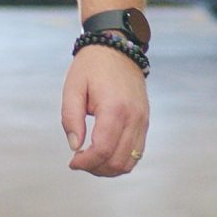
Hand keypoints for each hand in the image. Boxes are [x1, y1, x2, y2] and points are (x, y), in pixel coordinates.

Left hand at [60, 44, 148, 176]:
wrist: (118, 48)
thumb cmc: (92, 66)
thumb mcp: (73, 87)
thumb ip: (70, 118)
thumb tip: (74, 146)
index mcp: (114, 108)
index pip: (102, 149)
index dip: (86, 162)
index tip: (72, 161)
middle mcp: (133, 117)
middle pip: (117, 161)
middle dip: (96, 168)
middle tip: (80, 160)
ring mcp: (142, 120)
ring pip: (130, 161)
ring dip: (109, 168)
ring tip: (92, 159)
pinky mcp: (145, 121)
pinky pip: (137, 152)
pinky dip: (121, 160)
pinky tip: (105, 153)